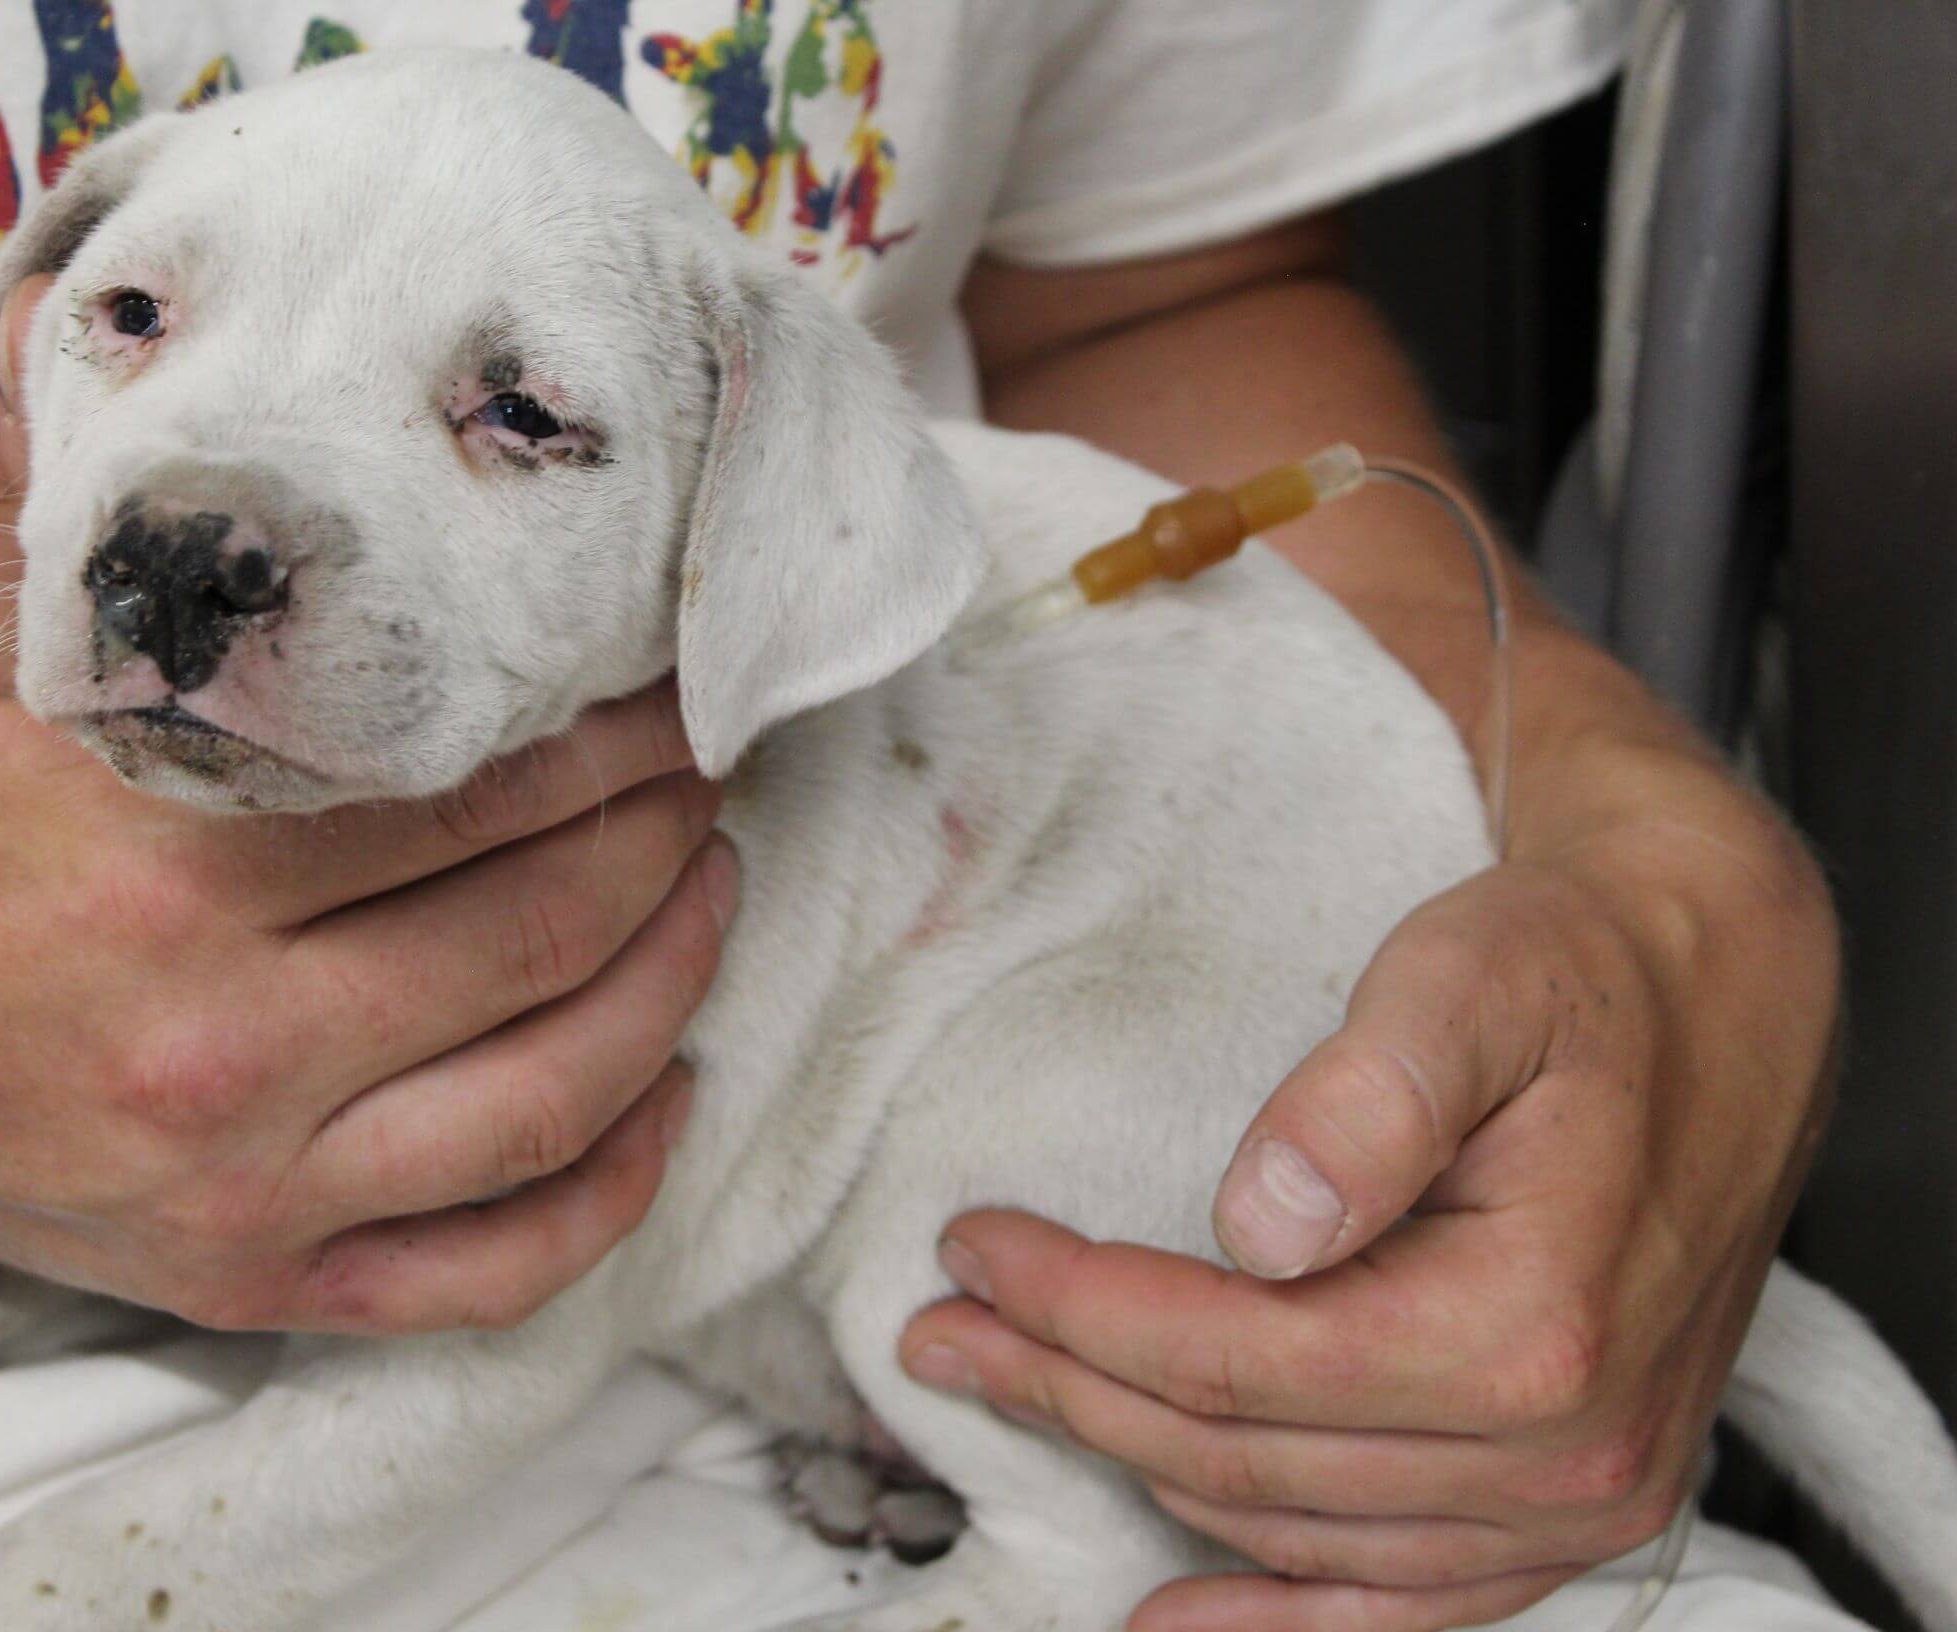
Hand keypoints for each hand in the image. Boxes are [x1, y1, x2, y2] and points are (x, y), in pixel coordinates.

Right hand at [0, 277, 737, 1330]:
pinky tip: (664, 1098)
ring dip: (672, 990)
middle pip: (539, 934)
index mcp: (163, 872)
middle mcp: (217, 1050)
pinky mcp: (248, 1283)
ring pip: (546, 1102)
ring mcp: (244, 1190)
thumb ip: (67, 475)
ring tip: (713, 895)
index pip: (467, 792)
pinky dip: (604, 1196)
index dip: (605, 736)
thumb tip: (111, 298)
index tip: (665, 684)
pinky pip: (481, 1275)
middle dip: (661, 839)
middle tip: (708, 772)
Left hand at [902, 784, 1837, 1630]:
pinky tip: (1176, 1622)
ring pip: (1293, 1526)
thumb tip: (1253, 1223)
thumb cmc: (1576, 977)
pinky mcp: (1576, 1510)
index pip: (1236, 1356)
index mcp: (1529, 1325)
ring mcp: (1578, 1502)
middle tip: (943, 1329)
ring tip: (1016, 1390)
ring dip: (1137, 1465)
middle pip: (1243, 1452)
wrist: (1716, 1004)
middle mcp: (1563, 1450)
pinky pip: (1406, 1605)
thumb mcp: (1469, 982)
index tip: (971, 1249)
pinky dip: (1280, 1617)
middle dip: (1069, 1385)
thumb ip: (1364, 1099)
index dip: (1079, 1310)